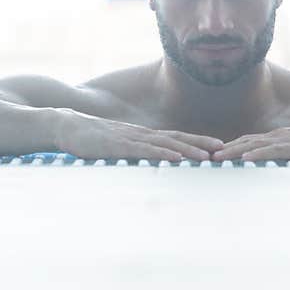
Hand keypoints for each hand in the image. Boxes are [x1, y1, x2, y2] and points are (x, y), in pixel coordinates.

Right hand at [55, 110, 223, 160]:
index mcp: (142, 135)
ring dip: (187, 150)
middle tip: (223, 149)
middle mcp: (141, 134)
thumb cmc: (90, 139)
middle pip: (177, 138)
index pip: (175, 137)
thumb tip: (148, 163)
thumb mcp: (116, 146)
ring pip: (165, 144)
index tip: (217, 147)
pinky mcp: (118, 146)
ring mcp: (130, 139)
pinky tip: (174, 158)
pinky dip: (162, 154)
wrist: (65, 125)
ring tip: (207, 157)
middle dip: (201, 143)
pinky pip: (144, 150)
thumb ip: (132, 152)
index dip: (197, 141)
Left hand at [212, 114, 289, 161]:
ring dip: (234, 151)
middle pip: (246, 141)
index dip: (231, 148)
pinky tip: (245, 159)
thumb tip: (284, 164)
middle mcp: (281, 136)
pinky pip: (275, 150)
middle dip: (224, 149)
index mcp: (282, 138)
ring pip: (256, 144)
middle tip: (204, 157)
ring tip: (215, 158)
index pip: (251, 142)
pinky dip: (258, 153)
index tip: (214, 156)